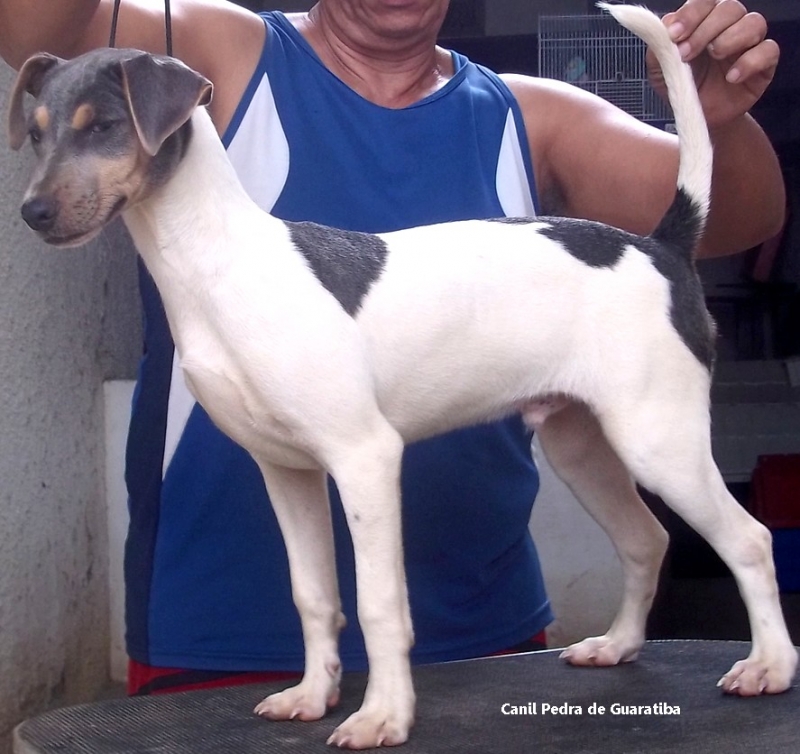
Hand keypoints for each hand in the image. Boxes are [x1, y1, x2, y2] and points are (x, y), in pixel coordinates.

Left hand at [647, 0, 778, 128]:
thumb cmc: (684, 88)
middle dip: (706, 29)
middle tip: (687, 53)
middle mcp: (730, 26)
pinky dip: (750, 61)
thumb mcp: (661, 72)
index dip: (691, 14)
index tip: (674, 34)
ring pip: (754, 23)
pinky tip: (731, 77)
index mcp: (705, 22)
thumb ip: (659, 50)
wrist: (698, 117)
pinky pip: (769, 51)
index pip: (705, 2)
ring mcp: (750, 43)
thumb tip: (662, 29)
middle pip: (730, 8)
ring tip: (715, 56)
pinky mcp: (764, 64)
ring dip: (730, 38)